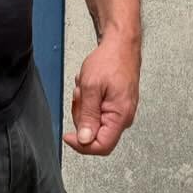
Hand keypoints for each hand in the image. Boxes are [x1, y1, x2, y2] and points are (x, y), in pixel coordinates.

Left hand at [65, 36, 139, 156]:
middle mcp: (124, 117)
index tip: (68, 136)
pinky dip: (88, 102)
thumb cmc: (110, 61)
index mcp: (121, 115)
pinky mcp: (116, 107)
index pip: (102, 146)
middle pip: (95, 135)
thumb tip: (85, 140)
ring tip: (86, 88)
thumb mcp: (91, 87)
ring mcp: (120, 112)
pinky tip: (90, 89)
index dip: (82, 145)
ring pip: (94, 123)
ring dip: (84, 107)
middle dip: (81, 117)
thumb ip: (87, 116)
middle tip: (80, 97)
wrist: (120, 46)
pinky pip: (97, 113)